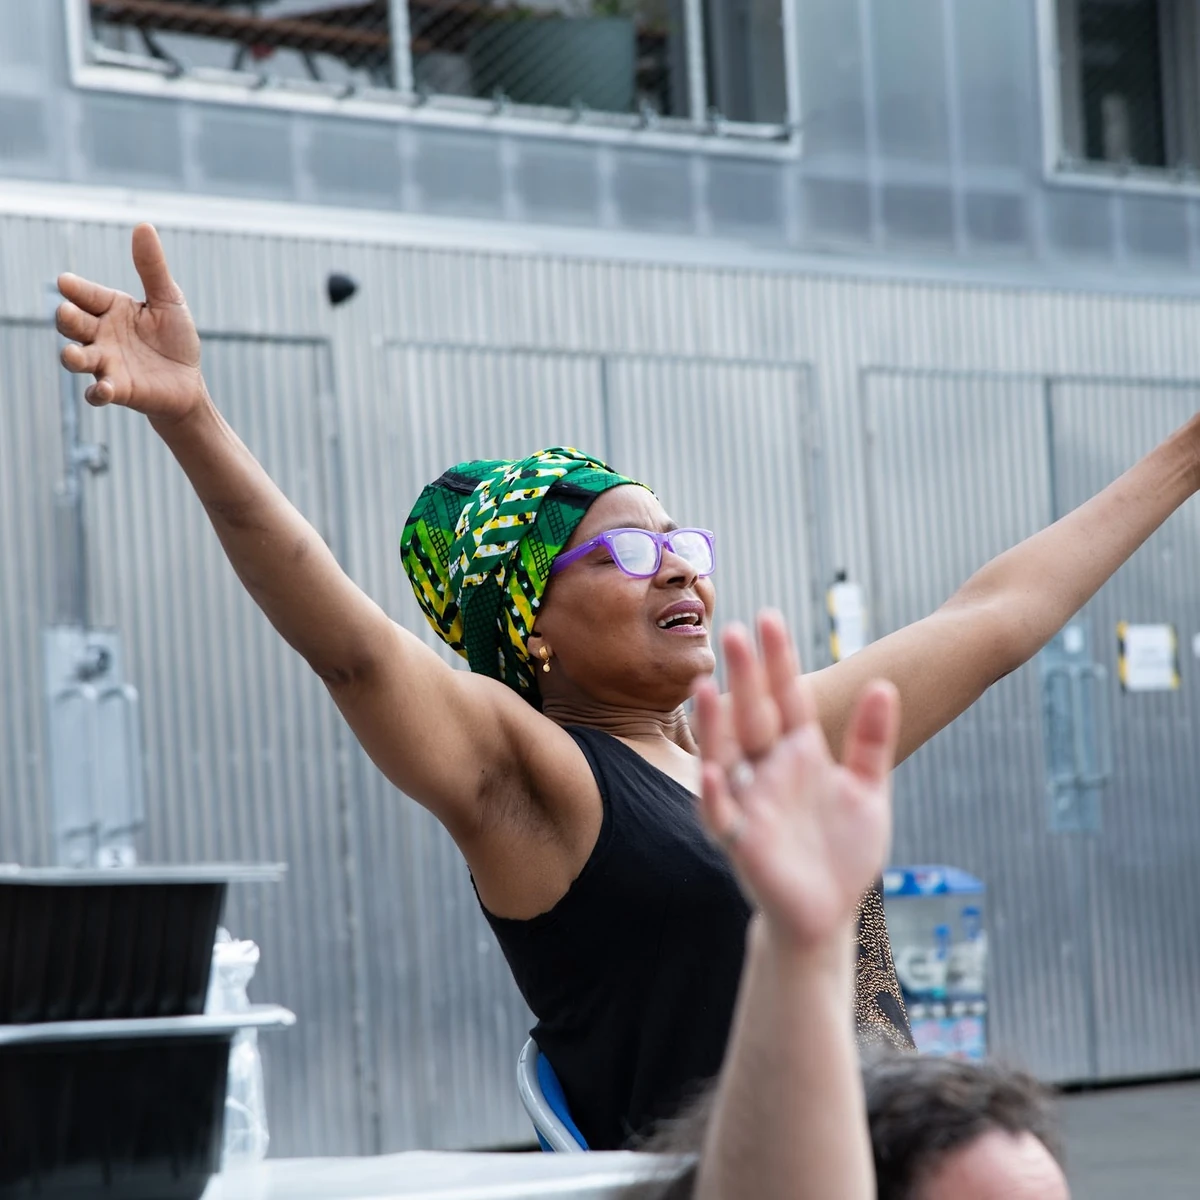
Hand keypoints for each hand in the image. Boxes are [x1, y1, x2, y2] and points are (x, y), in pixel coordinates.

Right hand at [56, 224, 205, 423]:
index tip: (66, 282)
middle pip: (73, 324)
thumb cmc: (174, 340)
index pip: (86, 294)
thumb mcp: (168, 301)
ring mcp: (106, 363)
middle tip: (66, 313)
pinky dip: (98, 392)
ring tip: (72, 355)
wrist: (188, 382)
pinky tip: (104, 390)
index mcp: (111, 308)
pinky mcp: (118, 390)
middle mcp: (101, 335)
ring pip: (77, 358)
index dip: (75, 289)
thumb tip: (143, 226)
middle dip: (67, 319)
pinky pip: (98, 393)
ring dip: (72, 356)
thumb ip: (152, 269)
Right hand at [693, 610, 898, 951]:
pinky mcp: (741, 841)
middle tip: (733, 631)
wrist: (826, 912)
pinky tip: (712, 770)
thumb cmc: (842, 852)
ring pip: (726, 756)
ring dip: (716, 725)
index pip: (786, 698)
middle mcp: (769, 770)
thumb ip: (872, 740)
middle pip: (753, 715)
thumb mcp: (868, 790)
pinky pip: (721, 813)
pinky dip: (714, 793)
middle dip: (744, 676)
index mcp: (799, 753)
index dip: (778, 661)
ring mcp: (751, 803)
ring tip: (708, 688)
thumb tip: (885, 685)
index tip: (769, 619)